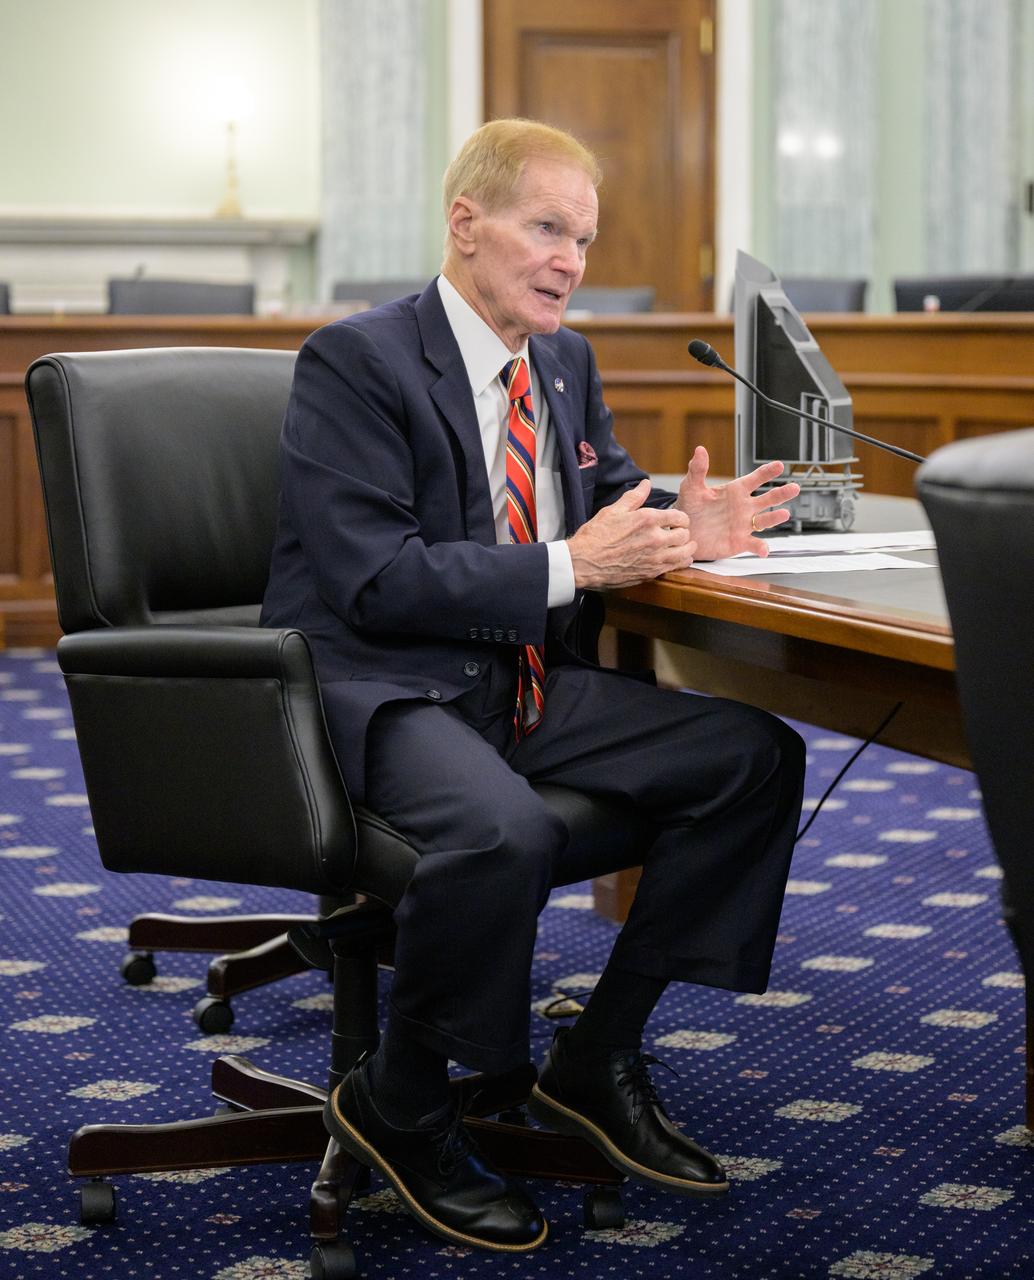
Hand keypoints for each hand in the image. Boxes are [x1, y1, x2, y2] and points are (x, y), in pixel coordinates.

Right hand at [567, 479, 697, 588]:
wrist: (584, 563)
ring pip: (685, 553)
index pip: (680, 517)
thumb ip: (634, 497)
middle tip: (679, 533)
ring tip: (684, 547)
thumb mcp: (614, 511)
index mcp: (647, 520)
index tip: (677, 520)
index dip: (681, 518)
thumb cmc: (595, 537)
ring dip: (686, 548)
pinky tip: (676, 560)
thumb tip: (646, 484)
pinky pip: (676, 568)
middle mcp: (655, 539)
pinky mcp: (651, 573)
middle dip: (684, 532)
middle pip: (685, 535)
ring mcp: (654, 558)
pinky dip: (680, 563)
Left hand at [674, 446, 799, 559]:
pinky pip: (754, 545)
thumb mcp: (691, 487)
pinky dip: (760, 547)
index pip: (755, 479)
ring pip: (765, 520)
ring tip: (784, 514)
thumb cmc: (689, 508)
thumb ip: (697, 469)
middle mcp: (744, 507)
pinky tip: (765, 549)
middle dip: (781, 493)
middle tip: (794, 487)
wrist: (683, 532)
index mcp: (735, 491)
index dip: (767, 472)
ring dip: (775, 518)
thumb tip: (700, 450)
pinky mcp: (739, 542)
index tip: (778, 466)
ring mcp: (744, 525)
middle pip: (768, 498)